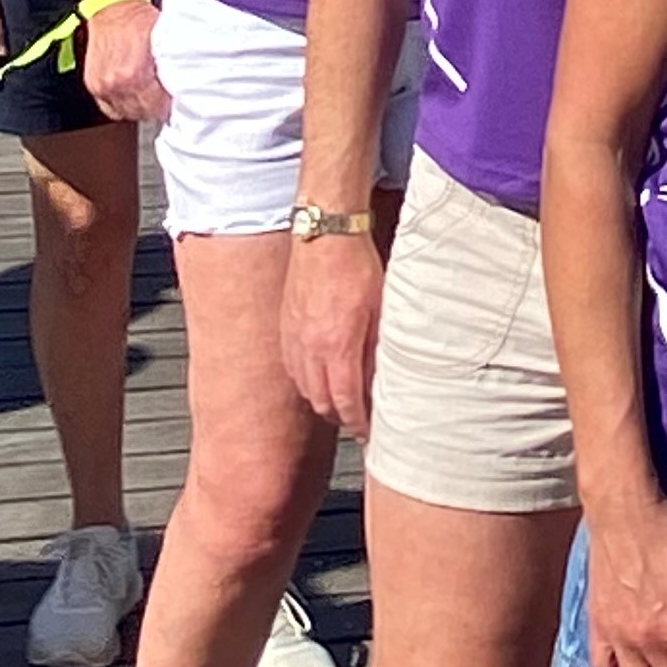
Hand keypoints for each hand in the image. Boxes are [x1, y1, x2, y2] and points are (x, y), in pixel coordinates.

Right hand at [83, 0, 168, 125]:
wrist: (112, 6)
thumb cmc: (138, 19)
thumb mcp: (164, 43)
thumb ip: (172, 68)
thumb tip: (184, 86)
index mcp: (134, 75)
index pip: (158, 108)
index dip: (169, 106)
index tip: (175, 102)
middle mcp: (116, 83)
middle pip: (142, 113)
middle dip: (155, 107)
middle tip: (163, 98)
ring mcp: (102, 85)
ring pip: (126, 112)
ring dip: (138, 107)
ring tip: (147, 96)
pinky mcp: (93, 84)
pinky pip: (109, 108)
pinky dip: (121, 105)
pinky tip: (131, 96)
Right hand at [282, 230, 383, 438]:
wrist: (326, 234)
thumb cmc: (357, 266)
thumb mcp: (381, 309)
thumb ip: (378, 349)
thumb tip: (381, 381)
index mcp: (338, 345)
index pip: (346, 400)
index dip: (358, 421)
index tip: (368, 432)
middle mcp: (311, 347)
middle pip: (322, 401)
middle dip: (341, 416)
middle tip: (357, 420)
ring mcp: (294, 337)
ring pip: (305, 386)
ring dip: (322, 400)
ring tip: (340, 401)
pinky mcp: (285, 325)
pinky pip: (292, 366)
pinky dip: (305, 380)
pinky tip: (318, 376)